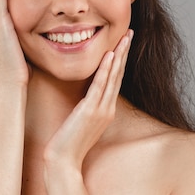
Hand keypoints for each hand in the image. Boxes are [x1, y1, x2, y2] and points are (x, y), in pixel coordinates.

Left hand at [42, 30, 133, 170]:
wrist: (63, 161)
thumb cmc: (68, 143)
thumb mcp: (82, 121)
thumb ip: (87, 106)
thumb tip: (86, 94)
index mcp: (106, 109)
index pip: (115, 79)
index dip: (120, 59)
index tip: (123, 42)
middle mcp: (107, 108)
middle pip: (119, 74)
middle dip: (124, 52)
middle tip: (130, 32)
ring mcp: (101, 110)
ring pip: (113, 77)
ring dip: (119, 55)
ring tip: (124, 38)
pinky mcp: (90, 111)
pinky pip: (99, 86)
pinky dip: (105, 70)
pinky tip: (109, 56)